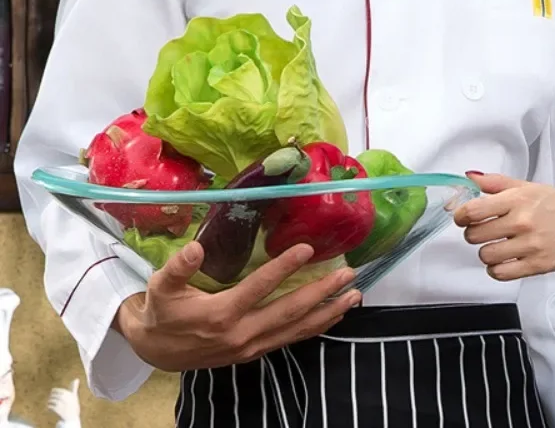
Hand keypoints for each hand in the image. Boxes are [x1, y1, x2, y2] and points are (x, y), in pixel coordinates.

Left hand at [47, 378, 80, 425]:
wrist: (72, 418)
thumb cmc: (73, 406)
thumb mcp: (75, 396)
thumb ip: (74, 388)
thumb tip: (76, 379)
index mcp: (71, 395)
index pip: (62, 391)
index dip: (57, 390)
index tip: (52, 390)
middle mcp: (67, 400)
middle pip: (58, 396)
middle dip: (52, 395)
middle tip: (49, 396)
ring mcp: (63, 405)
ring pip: (54, 401)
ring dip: (50, 400)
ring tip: (49, 401)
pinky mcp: (58, 411)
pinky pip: (52, 407)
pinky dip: (49, 406)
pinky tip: (48, 407)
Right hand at [114, 241, 360, 371]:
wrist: (155, 350)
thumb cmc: (162, 311)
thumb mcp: (161, 287)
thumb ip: (178, 268)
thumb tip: (194, 247)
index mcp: (219, 315)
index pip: (258, 288)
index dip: (283, 268)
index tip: (308, 249)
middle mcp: (240, 334)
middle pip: (288, 312)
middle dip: (321, 293)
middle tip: (348, 274)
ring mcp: (250, 347)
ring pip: (295, 330)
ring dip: (327, 313)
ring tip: (354, 295)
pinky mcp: (254, 352)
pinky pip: (290, 339)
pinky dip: (315, 327)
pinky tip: (334, 315)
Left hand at [453, 174, 554, 280]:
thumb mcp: (531, 186)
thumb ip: (498, 182)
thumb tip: (471, 177)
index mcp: (519, 199)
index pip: (473, 210)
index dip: (460, 215)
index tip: (462, 217)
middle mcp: (522, 222)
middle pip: (475, 235)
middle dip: (473, 233)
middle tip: (482, 230)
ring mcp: (529, 245)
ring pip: (485, 255)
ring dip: (485, 252)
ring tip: (496, 245)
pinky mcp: (536, 266)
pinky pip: (500, 274)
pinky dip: (496, 269)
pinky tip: (503, 261)